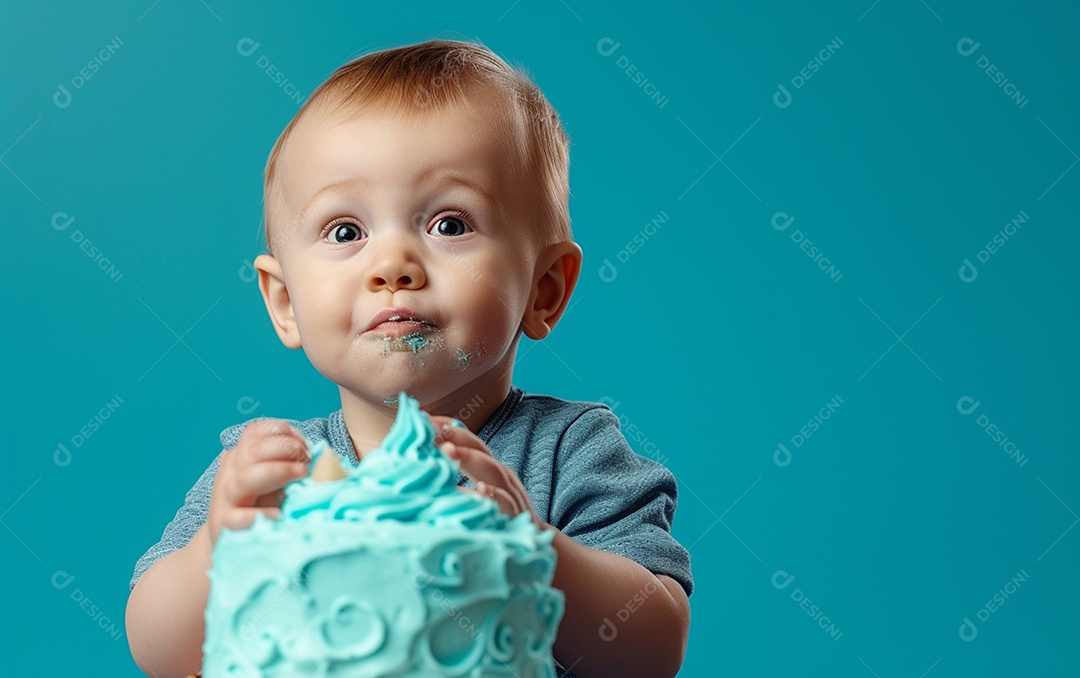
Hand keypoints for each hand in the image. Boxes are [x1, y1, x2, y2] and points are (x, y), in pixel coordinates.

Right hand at [207, 420, 310, 543]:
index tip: (304, 446)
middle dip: (286, 448)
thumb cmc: (264, 506)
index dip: (282, 432)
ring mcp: (227, 498)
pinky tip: (277, 516)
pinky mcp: (226, 525)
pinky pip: (235, 518)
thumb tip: (326, 460)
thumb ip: (292, 465)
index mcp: (241, 458)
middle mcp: (231, 473)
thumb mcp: (275, 480)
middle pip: (253, 449)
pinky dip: (255, 516)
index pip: (254, 432)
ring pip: (246, 477)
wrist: (236, 544)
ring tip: (301, 475)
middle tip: (307, 462)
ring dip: (278, 471)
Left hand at [429, 415, 543, 527]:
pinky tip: (479, 489)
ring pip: (492, 470)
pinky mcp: (517, 514)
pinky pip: (506, 501)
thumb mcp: (476, 493)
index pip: (469, 443)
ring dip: (470, 458)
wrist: (533, 538)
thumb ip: (455, 482)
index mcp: (488, 469)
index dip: (450, 430)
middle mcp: (500, 476)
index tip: (426, 420)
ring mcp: (511, 493)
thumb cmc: (497, 514)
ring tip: (447, 450)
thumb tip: (423, 471)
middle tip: (433, 430)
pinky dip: (493, 494)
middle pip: (480, 450)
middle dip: (457, 437)